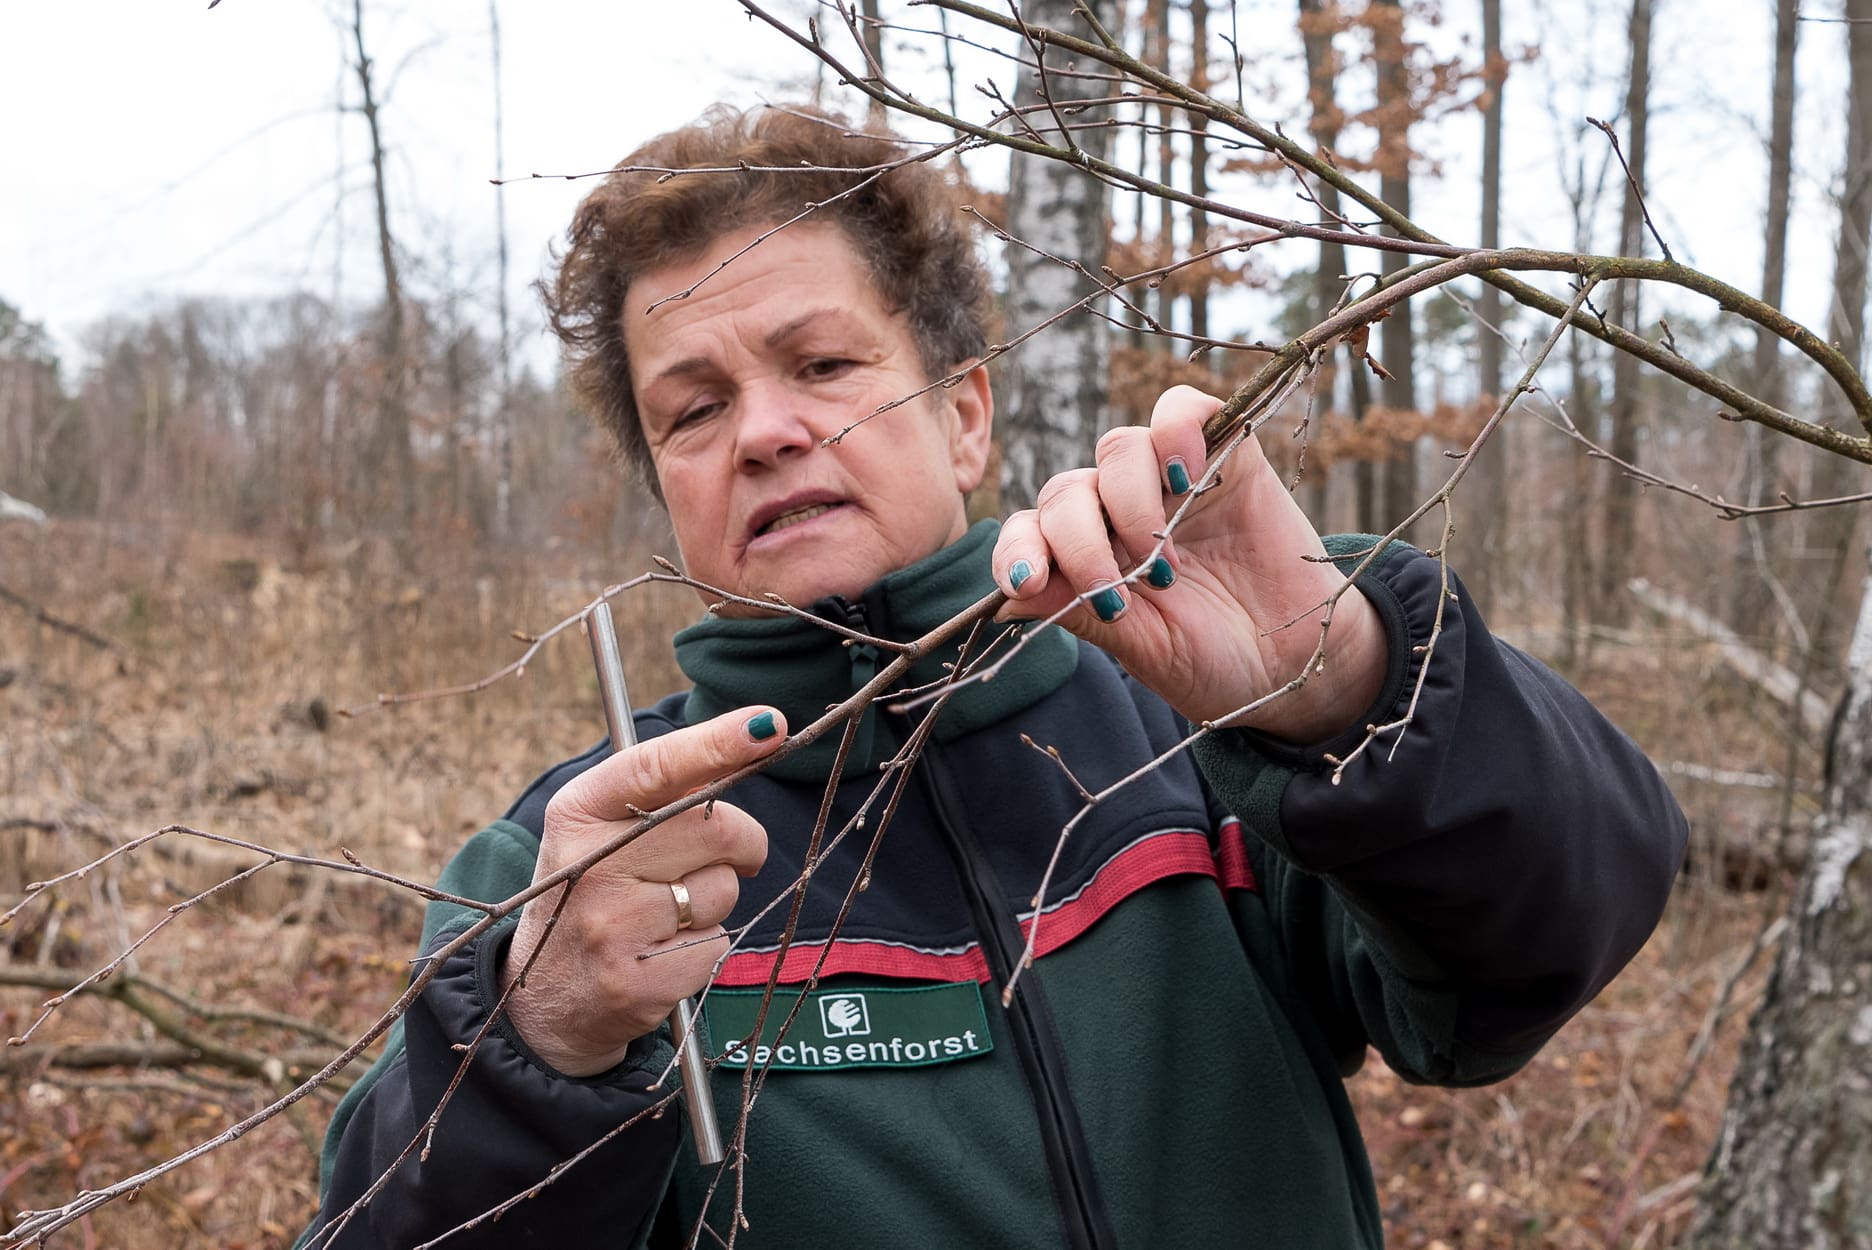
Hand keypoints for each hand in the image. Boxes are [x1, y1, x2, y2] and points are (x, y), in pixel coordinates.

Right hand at [500, 708, 783, 1075]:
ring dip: (716, 900)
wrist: (544, 996)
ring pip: (725, 891)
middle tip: (727, 856)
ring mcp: (612, 927)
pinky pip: (718, 945)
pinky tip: (661, 953)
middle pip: (719, 829)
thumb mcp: (600, 829)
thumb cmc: (592, 891)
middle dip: (742, 843)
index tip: (769, 724)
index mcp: (579, 812)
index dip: (719, 743)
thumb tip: (751, 739)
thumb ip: (664, 789)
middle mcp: (590, 865)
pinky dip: (705, 947)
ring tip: (665, 914)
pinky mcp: (638, 983)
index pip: (658, 767)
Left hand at [993, 385, 1387, 742]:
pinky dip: (1175, 431)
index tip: (1029, 583)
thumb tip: (1006, 598)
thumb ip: (1082, 615)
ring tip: (1166, 562)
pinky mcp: (1223, 455)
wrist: (1297, 664)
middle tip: (1122, 593)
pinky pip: (1179, 410)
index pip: (1029, 532)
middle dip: (1079, 543)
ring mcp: (1167, 481)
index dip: (1017, 551)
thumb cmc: (1214, 663)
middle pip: (1066, 492)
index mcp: (1085, 559)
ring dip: (1130, 503)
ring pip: (1116, 450)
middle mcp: (1115, 513)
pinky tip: (1187, 476)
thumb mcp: (1145, 649)